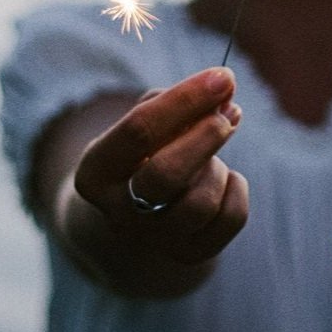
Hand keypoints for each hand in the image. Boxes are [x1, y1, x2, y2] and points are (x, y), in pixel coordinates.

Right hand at [73, 67, 248, 267]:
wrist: (131, 221)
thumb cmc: (141, 156)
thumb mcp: (142, 126)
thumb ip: (176, 104)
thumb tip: (225, 95)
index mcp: (95, 173)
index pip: (139, 131)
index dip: (185, 99)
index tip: (223, 76)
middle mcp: (118, 213)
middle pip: (166, 175)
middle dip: (205, 137)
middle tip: (227, 113)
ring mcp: (153, 240)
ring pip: (200, 202)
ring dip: (217, 168)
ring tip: (212, 158)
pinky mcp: (188, 254)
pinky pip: (229, 220)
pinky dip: (236, 190)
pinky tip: (224, 180)